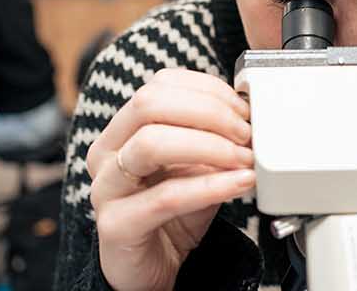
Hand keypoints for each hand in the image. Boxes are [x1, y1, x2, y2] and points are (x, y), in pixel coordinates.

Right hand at [86, 69, 255, 290]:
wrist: (152, 270)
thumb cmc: (171, 217)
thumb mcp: (197, 170)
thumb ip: (214, 144)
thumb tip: (249, 123)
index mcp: (122, 131)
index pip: (159, 85)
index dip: (206, 89)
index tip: (242, 108)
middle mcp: (107, 153)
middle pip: (148, 103)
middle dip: (208, 112)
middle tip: (246, 133)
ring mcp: (106, 188)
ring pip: (151, 143)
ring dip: (210, 146)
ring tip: (244, 159)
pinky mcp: (117, 224)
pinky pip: (167, 197)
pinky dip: (210, 186)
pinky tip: (239, 183)